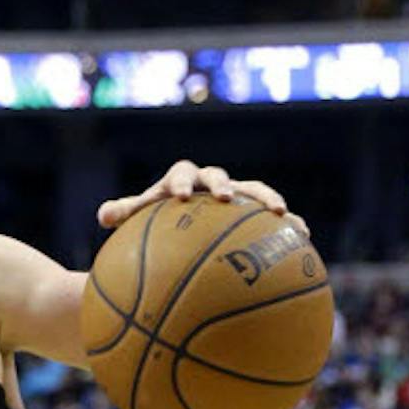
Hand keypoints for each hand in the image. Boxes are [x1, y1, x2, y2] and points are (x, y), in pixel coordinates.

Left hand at [96, 159, 295, 230]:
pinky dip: (290, 223)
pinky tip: (304, 237)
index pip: (181, 171)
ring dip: (267, 200)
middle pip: (221, 177)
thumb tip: (103, 215)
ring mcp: (238, 196)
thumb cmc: (160, 220)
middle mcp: (211, 183)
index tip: (180, 196)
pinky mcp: (257, 213)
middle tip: (226, 198)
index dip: (181, 181)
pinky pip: (275, 216)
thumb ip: (126, 213)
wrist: (188, 220)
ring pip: (255, 191)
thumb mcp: (141, 219)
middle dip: (225, 185)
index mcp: (182, 179)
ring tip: (281, 214)